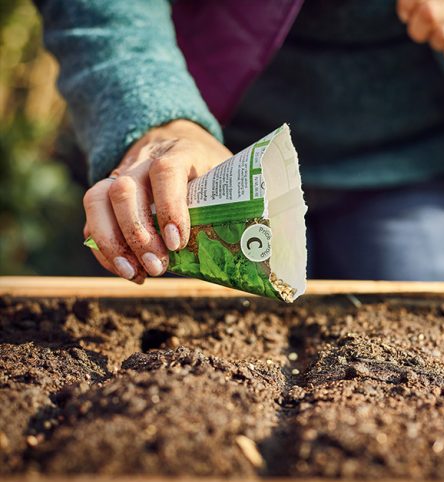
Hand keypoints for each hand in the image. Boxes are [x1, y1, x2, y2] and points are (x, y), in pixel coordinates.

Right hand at [83, 120, 231, 282]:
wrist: (180, 142)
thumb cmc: (210, 170)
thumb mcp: (227, 179)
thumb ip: (232, 206)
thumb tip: (248, 251)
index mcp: (180, 152)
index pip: (166, 172)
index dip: (170, 207)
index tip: (177, 242)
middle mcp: (144, 161)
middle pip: (125, 190)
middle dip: (138, 234)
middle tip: (158, 266)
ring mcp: (120, 174)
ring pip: (97, 199)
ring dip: (112, 243)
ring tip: (136, 273)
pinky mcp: (106, 193)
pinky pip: (91, 218)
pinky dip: (103, 249)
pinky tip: (127, 270)